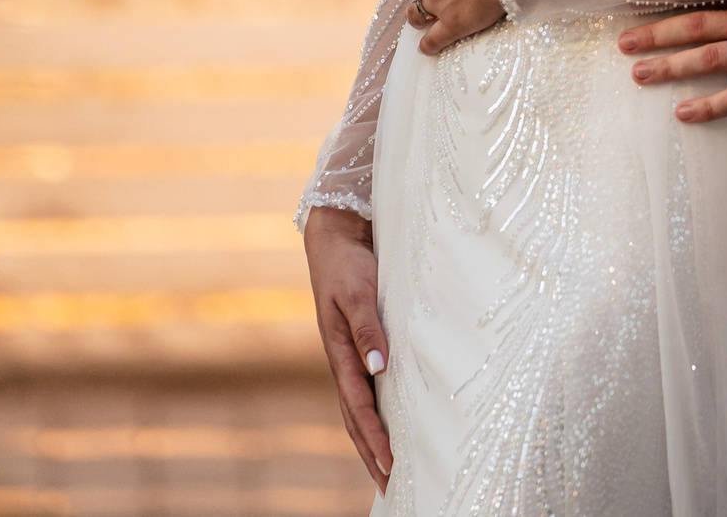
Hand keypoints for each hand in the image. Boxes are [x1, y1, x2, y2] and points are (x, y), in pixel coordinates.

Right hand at [305, 206, 392, 490]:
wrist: (335, 238)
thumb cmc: (347, 264)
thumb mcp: (357, 292)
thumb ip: (368, 328)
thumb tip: (378, 369)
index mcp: (339, 352)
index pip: (359, 406)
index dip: (375, 437)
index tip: (391, 465)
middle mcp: (343, 361)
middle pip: (356, 419)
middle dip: (371, 454)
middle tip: (391, 487)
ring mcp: (349, 357)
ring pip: (360, 410)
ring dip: (372, 442)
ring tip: (389, 473)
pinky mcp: (359, 348)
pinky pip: (367, 392)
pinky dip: (376, 416)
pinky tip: (391, 427)